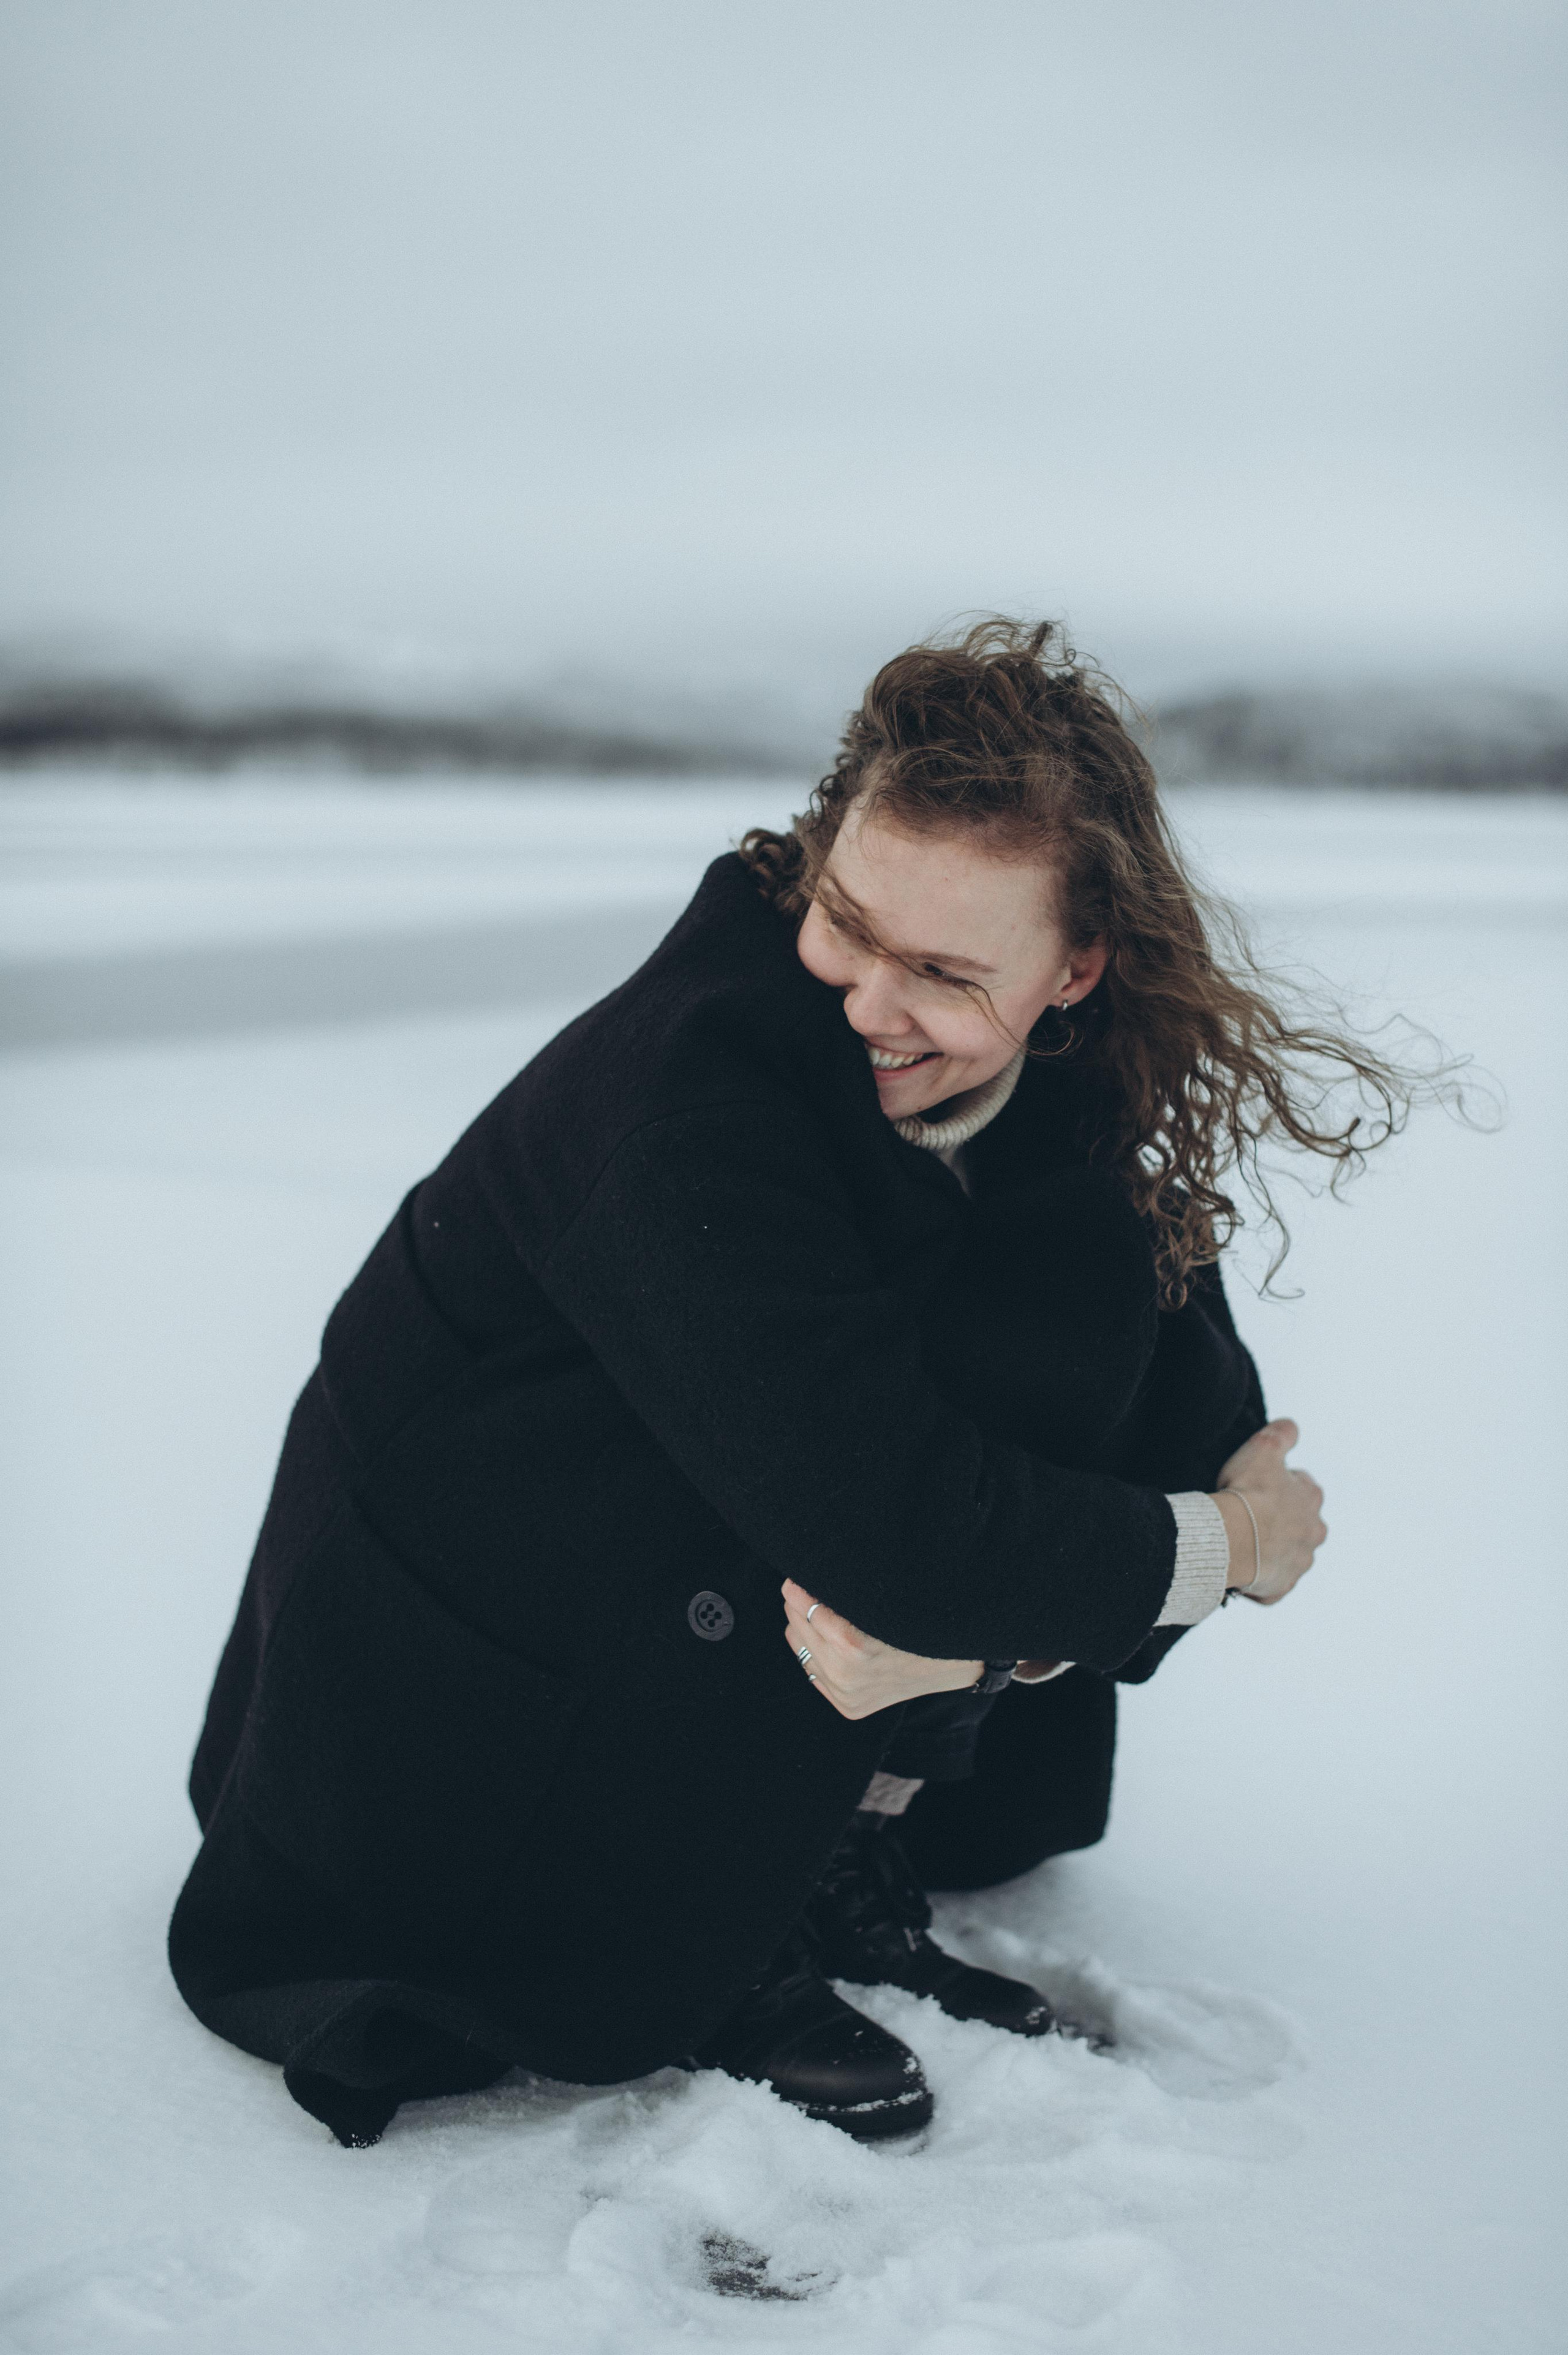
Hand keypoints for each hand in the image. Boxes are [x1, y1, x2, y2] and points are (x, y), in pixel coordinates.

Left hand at [781, 1579, 982, 1719]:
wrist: (956, 1665)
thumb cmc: (922, 1620)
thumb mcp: (887, 1599)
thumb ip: (850, 1590)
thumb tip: (816, 1571)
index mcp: (856, 1648)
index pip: (811, 1610)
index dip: (801, 1588)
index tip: (798, 1573)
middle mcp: (846, 1678)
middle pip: (798, 1627)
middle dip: (799, 1603)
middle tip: (805, 1584)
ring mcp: (845, 1696)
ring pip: (800, 1647)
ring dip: (803, 1625)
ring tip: (817, 1608)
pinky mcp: (847, 1706)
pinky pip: (811, 1669)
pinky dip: (814, 1649)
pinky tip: (826, 1635)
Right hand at [1212, 1418, 1327, 1605]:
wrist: (1232, 1539)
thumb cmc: (1248, 1492)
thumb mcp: (1265, 1447)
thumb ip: (1283, 1433)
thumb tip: (1292, 1427)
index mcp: (1312, 1499)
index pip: (1304, 1487)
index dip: (1281, 1483)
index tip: (1260, 1484)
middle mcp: (1313, 1534)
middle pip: (1300, 1525)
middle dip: (1281, 1521)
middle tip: (1251, 1515)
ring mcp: (1298, 1563)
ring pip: (1287, 1555)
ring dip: (1271, 1549)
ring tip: (1243, 1542)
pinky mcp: (1280, 1587)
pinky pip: (1271, 1583)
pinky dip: (1259, 1578)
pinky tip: (1242, 1568)